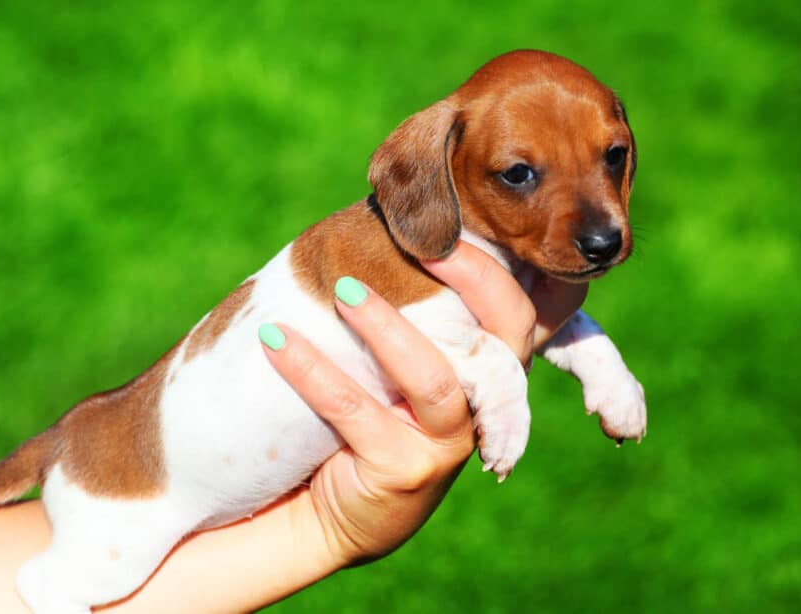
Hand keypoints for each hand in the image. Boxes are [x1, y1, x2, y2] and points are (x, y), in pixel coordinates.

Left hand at [260, 241, 536, 566]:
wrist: (320, 509)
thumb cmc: (356, 416)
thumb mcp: (392, 362)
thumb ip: (412, 310)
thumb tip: (389, 214)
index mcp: (487, 369)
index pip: (525, 307)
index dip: (508, 263)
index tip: (462, 217)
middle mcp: (482, 404)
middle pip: (507, 332)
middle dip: (473, 278)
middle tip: (424, 238)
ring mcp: (448, 443)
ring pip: (433, 375)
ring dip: (386, 325)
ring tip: (342, 289)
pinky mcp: (405, 472)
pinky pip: (358, 410)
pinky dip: (313, 371)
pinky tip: (275, 341)